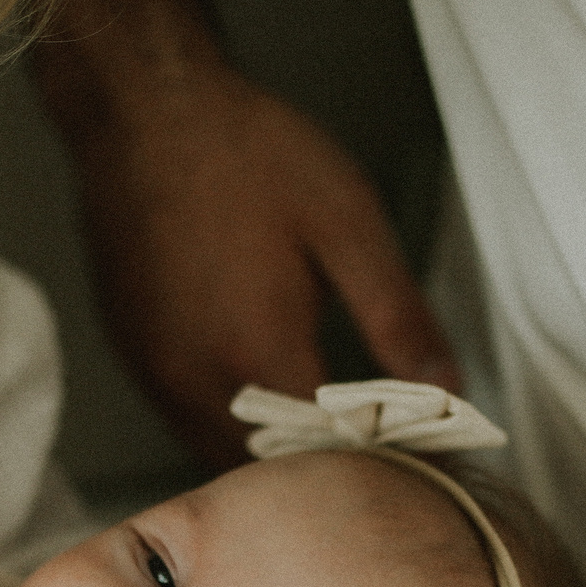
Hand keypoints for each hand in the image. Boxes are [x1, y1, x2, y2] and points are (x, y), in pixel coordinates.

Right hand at [42, 58, 458, 469]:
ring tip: (326, 431)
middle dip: (324, 473)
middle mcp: (196, 380)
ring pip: (222, 456)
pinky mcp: (136, 359)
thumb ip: (399, 318)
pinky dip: (231, 428)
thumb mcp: (348, 223)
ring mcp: (157, 374)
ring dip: (273, 458)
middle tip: (376, 449)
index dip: (378, 463)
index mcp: (259, 353)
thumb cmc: (245, 153)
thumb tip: (449, 389)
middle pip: (271, 475)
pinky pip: (188, 423)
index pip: (330, 457)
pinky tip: (267, 394)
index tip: (416, 455)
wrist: (143, 112)